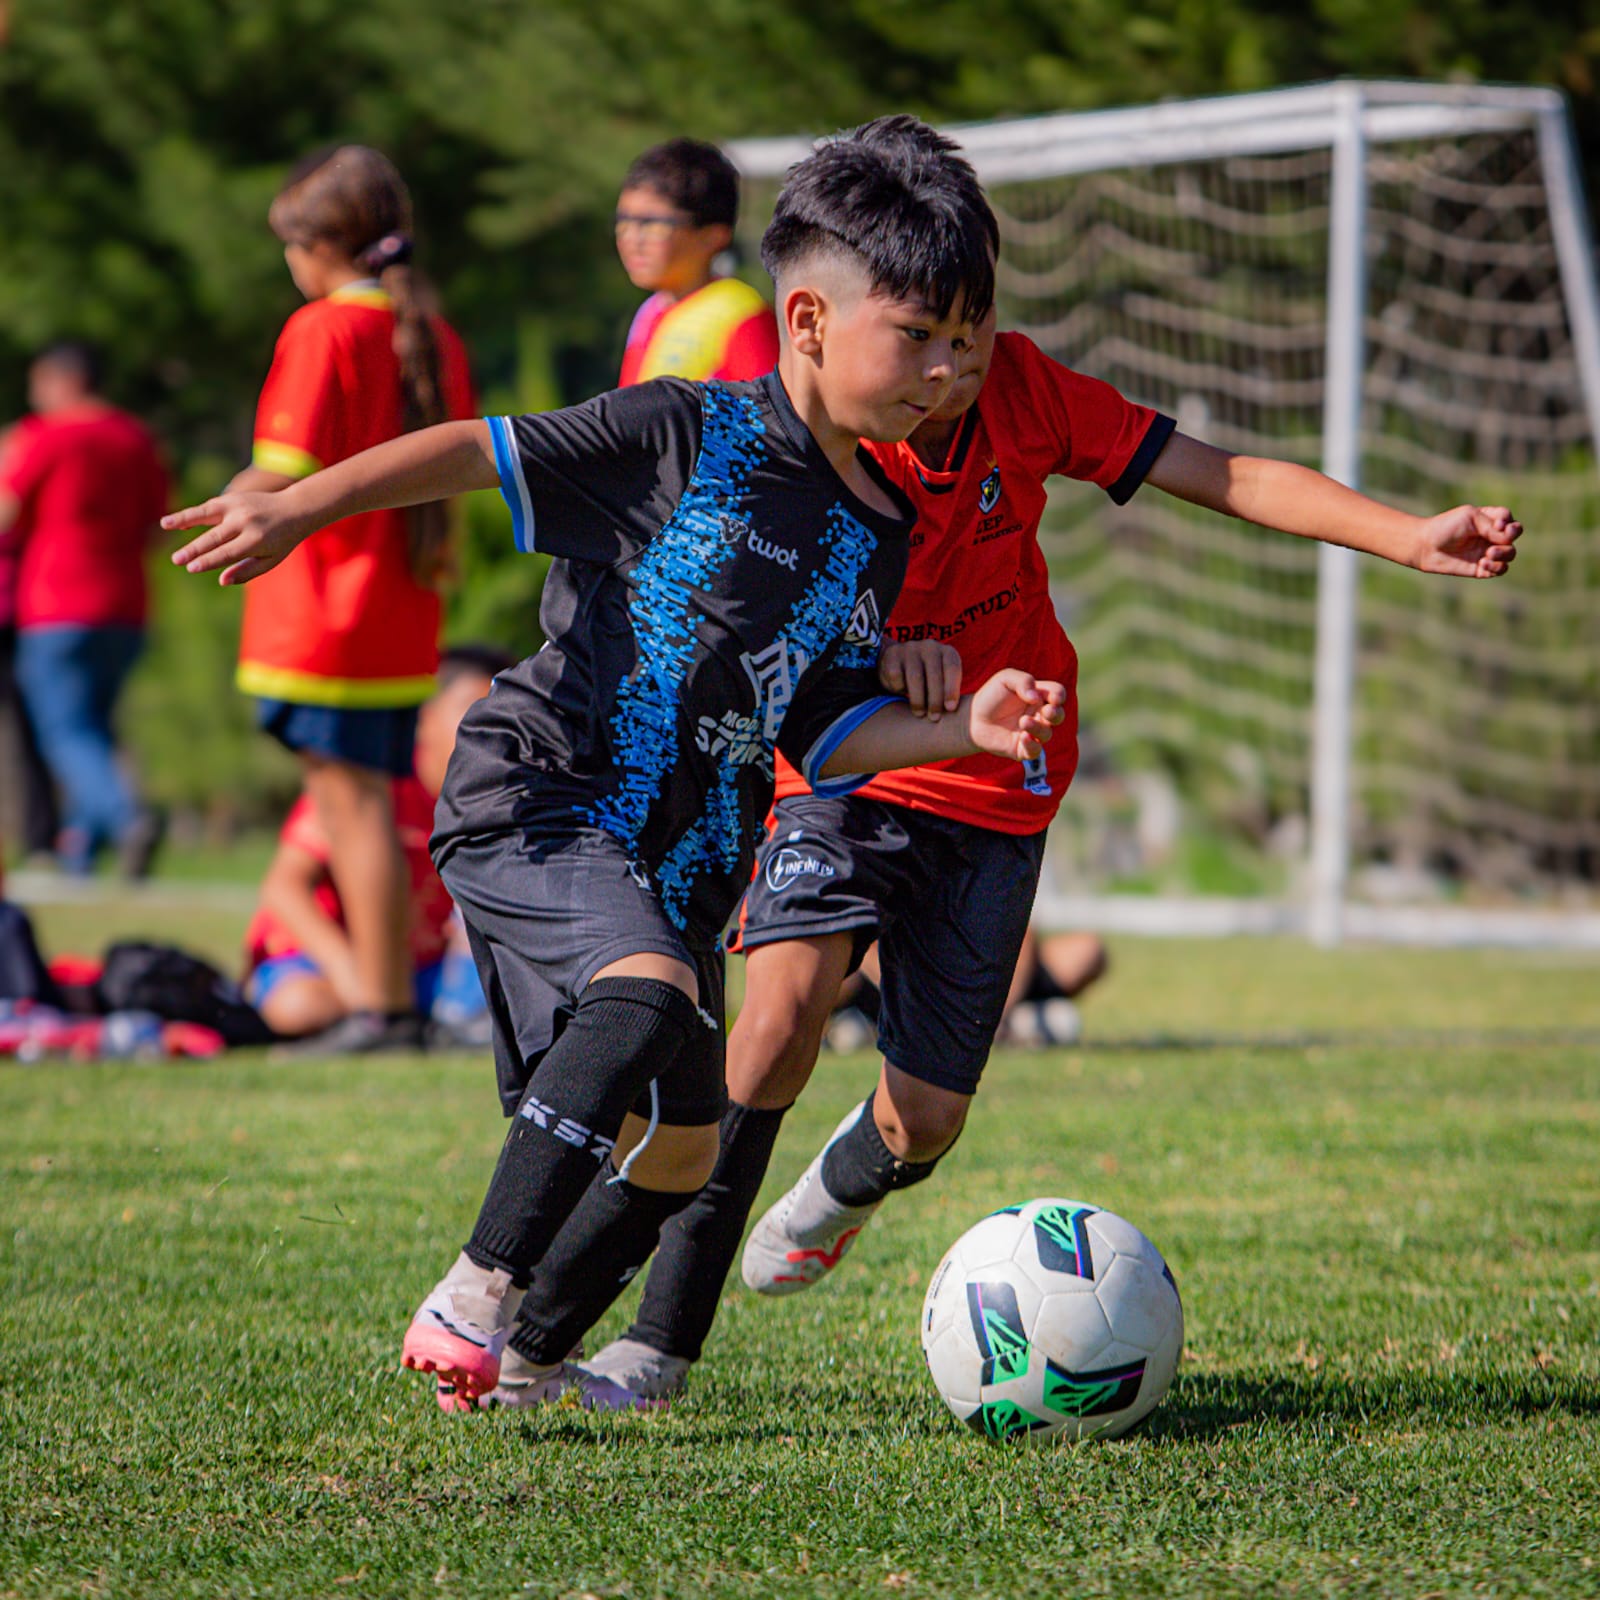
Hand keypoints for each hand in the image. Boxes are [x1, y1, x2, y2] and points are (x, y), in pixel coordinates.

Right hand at [164, 490, 312, 584]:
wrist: (294, 509)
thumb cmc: (281, 540)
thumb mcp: (271, 560)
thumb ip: (247, 571)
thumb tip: (222, 581)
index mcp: (256, 540)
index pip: (228, 553)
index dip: (209, 561)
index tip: (192, 568)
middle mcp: (245, 522)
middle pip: (214, 537)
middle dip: (194, 549)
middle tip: (176, 559)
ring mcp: (238, 508)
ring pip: (206, 515)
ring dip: (184, 520)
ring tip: (164, 525)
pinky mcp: (232, 499)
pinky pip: (208, 507)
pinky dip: (192, 514)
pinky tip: (175, 522)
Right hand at [879, 640, 961, 719]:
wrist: (897, 660)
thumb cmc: (927, 678)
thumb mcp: (943, 679)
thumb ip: (951, 691)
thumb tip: (958, 714)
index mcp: (947, 652)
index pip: (952, 668)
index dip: (952, 689)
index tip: (950, 709)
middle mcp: (930, 647)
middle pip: (934, 675)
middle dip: (935, 699)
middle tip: (934, 718)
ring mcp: (910, 649)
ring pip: (915, 677)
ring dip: (918, 699)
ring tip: (920, 714)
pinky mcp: (892, 655)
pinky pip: (897, 676)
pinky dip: (899, 689)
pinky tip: (900, 695)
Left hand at [965, 669, 1067, 762]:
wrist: (972, 718)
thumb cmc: (991, 696)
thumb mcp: (1005, 679)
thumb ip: (1023, 681)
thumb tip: (1036, 697)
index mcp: (1039, 696)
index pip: (1058, 694)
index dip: (1059, 695)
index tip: (1053, 698)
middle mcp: (1039, 715)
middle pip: (1058, 715)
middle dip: (1056, 714)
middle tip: (1047, 712)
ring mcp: (1032, 733)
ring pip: (1047, 734)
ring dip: (1039, 728)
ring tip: (1023, 721)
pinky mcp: (1022, 749)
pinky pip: (1036, 751)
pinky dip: (1033, 745)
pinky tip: (1023, 738)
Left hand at [1413, 504, 1521, 578]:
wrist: (1426, 546)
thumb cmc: (1446, 526)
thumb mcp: (1471, 518)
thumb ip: (1491, 526)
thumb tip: (1508, 539)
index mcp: (1489, 520)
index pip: (1509, 520)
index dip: (1509, 523)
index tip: (1498, 525)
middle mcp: (1490, 536)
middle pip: (1514, 536)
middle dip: (1510, 539)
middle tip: (1493, 544)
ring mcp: (1487, 552)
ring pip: (1511, 554)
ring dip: (1504, 554)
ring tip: (1488, 554)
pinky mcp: (1481, 568)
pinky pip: (1500, 570)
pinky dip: (1496, 567)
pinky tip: (1482, 564)